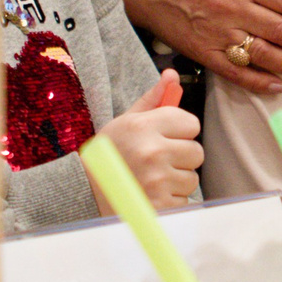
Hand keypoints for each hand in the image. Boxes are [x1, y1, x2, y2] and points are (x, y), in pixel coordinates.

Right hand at [93, 70, 199, 211]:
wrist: (85, 194)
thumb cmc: (108, 156)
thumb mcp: (126, 122)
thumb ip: (152, 100)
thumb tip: (172, 75)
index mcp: (143, 127)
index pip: (191, 124)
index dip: (180, 132)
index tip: (165, 137)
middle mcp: (152, 152)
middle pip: (196, 152)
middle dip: (181, 157)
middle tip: (156, 161)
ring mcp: (157, 181)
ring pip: (192, 178)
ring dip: (176, 181)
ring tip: (151, 179)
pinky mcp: (160, 207)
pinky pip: (184, 200)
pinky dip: (171, 201)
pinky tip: (151, 195)